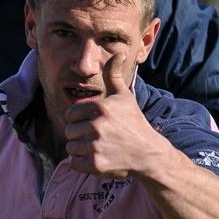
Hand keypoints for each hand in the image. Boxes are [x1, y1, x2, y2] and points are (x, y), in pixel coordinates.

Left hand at [64, 54, 159, 176]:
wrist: (149, 154)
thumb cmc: (134, 123)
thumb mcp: (124, 96)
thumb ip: (113, 75)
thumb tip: (118, 53)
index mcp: (101, 107)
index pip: (70, 114)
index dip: (79, 120)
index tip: (94, 123)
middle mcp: (97, 126)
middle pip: (69, 131)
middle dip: (80, 135)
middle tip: (98, 138)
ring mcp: (96, 146)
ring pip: (70, 147)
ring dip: (81, 150)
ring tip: (99, 148)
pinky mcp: (96, 164)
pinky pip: (74, 163)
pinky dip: (83, 163)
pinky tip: (98, 159)